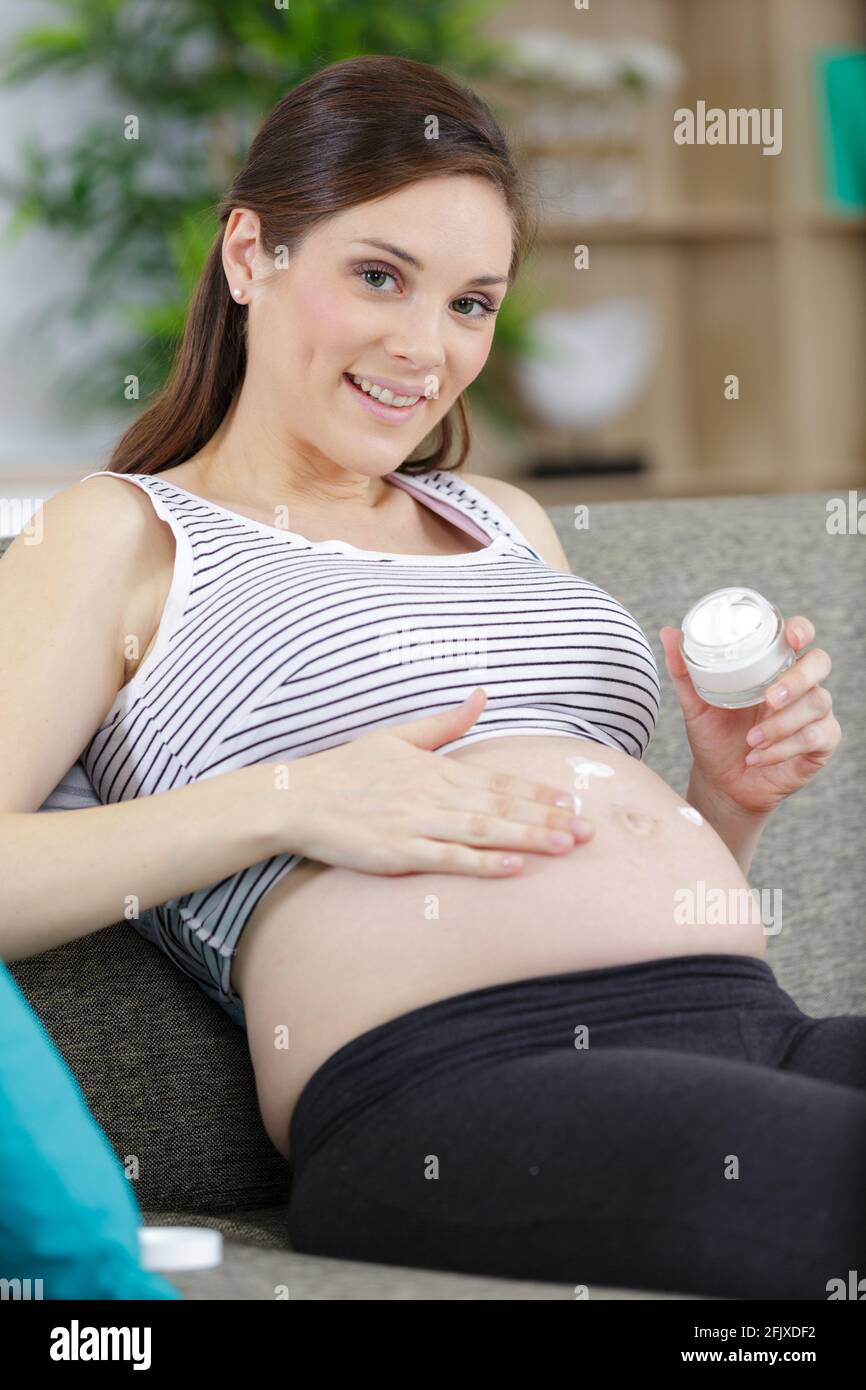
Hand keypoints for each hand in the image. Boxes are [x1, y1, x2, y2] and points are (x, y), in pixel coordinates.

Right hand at [270, 688, 593, 874]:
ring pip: (485, 831)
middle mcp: (433, 795)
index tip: (573, 800)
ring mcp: (417, 824)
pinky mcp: (399, 853)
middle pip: (502, 806)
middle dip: (548, 818)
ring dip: (529, 838)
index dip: (538, 792)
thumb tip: (481, 695)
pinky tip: (515, 866)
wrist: (299, 799)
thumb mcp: (398, 737)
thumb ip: (444, 722)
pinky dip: (484, 862)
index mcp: (436, 769)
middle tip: (590, 830)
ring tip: (567, 846)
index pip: (498, 780)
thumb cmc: (347, 769)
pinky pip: (449, 859)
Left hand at [659, 616, 840, 818]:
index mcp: (772, 666)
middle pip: (819, 663)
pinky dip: (784, 748)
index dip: (800, 630)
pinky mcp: (820, 743)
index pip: (798, 635)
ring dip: (782, 724)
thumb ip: (685, 670)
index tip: (790, 639)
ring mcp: (813, 713)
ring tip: (751, 740)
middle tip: (768, 699)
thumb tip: (668, 632)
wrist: (721, 783)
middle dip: (797, 679)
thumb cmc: (714, 736)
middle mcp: (799, 685)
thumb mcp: (695, 703)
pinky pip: (814, 738)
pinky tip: (758, 757)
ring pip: (816, 703)